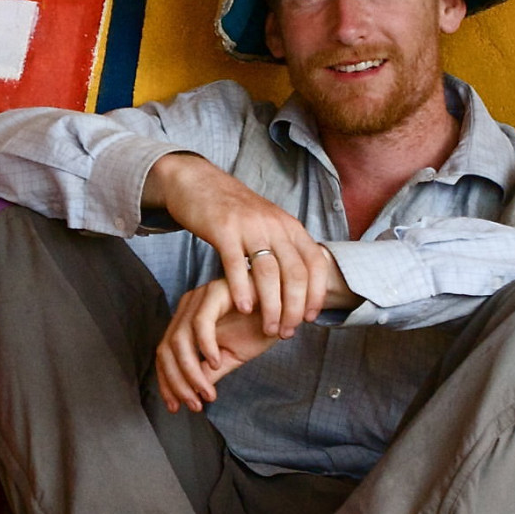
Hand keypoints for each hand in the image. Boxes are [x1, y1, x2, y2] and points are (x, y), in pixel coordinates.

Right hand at [143, 155, 328, 337]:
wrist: (198, 182)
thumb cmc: (233, 212)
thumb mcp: (268, 225)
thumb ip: (284, 249)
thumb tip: (301, 284)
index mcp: (289, 226)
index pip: (315, 263)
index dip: (316, 293)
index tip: (309, 318)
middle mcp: (275, 225)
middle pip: (295, 273)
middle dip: (294, 308)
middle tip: (286, 332)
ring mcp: (250, 227)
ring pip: (269, 273)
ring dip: (272, 306)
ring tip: (269, 328)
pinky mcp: (223, 229)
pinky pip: (235, 264)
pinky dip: (242, 289)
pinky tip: (244, 309)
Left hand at [154, 278, 280, 412]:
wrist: (287, 306)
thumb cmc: (259, 327)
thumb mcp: (231, 356)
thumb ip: (208, 372)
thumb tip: (189, 395)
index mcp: (187, 322)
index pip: (165, 355)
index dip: (167, 383)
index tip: (176, 407)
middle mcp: (188, 308)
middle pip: (167, 349)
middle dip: (177, 382)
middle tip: (194, 404)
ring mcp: (199, 298)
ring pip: (179, 339)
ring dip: (191, 372)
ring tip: (206, 392)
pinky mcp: (216, 291)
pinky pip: (201, 322)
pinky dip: (206, 346)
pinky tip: (217, 362)